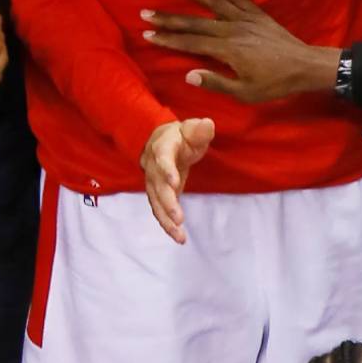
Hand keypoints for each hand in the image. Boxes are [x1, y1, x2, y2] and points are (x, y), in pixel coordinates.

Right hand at [141, 0, 341, 103]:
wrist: (304, 66)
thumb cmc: (275, 84)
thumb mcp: (245, 92)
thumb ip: (217, 82)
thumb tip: (189, 75)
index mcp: (227, 51)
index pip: (191, 43)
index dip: (168, 39)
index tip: (149, 34)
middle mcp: (232, 30)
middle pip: (195, 22)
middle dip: (169, 18)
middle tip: (145, 12)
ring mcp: (244, 19)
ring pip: (213, 2)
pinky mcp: (256, 13)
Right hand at [141, 118, 215, 243]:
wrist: (161, 142)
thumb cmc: (181, 137)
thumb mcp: (192, 129)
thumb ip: (199, 130)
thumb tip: (208, 124)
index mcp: (162, 148)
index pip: (162, 159)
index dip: (166, 171)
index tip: (174, 182)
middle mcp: (153, 168)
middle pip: (157, 187)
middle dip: (167, 203)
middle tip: (178, 219)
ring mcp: (153, 183)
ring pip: (156, 203)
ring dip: (166, 221)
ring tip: (180, 236)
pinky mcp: (158, 196)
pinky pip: (160, 212)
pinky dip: (167, 225)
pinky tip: (179, 238)